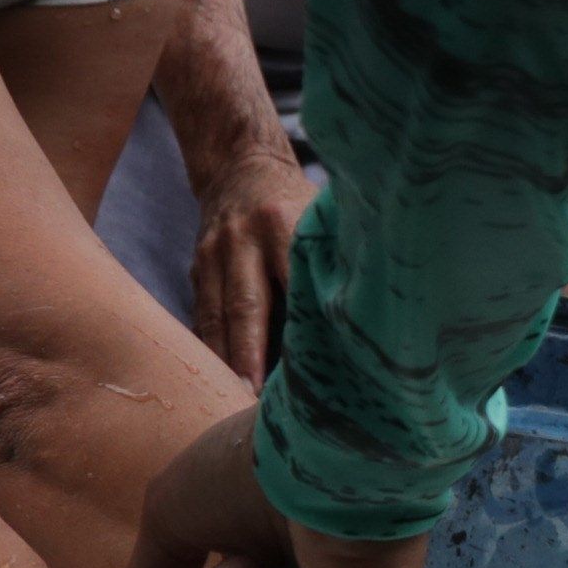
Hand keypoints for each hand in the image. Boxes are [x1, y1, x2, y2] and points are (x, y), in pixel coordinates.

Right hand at [187, 140, 314, 382]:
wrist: (240, 166)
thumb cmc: (299, 201)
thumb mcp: (321, 214)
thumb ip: (336, 255)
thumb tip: (371, 315)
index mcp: (282, 225)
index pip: (292, 285)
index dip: (299, 329)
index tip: (311, 371)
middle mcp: (242, 241)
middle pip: (246, 309)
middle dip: (251, 358)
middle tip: (256, 401)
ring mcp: (213, 255)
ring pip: (215, 317)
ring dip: (226, 362)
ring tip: (235, 401)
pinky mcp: (197, 269)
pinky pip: (202, 316)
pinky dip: (213, 349)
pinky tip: (222, 380)